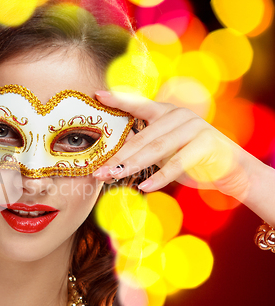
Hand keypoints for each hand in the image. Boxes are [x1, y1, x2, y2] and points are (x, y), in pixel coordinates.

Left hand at [92, 90, 261, 200]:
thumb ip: (142, 146)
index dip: (118, 100)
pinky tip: (145, 187)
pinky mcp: (206, 143)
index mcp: (165, 112)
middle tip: (98, 171)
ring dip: (132, 165)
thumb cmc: (189, 158)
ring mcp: (193, 126)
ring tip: (113, 177)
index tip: (97, 96)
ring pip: (156, 148)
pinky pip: (178, 162)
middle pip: (141, 137)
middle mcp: (178, 115)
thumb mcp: (162, 151)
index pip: (138, 105)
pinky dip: (160, 177)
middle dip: (118, 156)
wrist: (229, 170)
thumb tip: (111, 155)